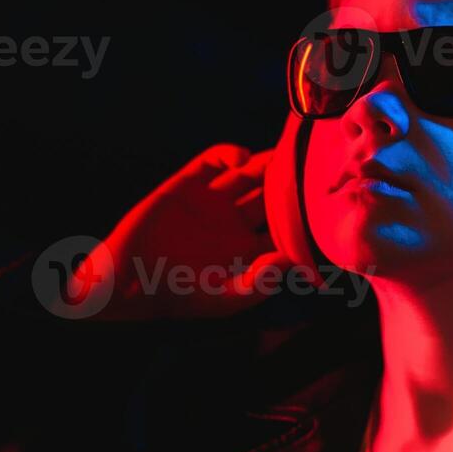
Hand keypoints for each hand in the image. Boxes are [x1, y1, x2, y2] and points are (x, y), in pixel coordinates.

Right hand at [63, 141, 296, 320]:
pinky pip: (213, 162)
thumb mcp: (225, 296)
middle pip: (271, 195)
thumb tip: (291, 260)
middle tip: (310, 166)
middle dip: (289, 182)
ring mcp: (212, 201)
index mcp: (249, 249)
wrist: (129, 281)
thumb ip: (260, 281)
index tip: (323, 202)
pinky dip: (229, 154)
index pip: (286, 226)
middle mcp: (234, 222)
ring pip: (248, 175)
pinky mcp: (187, 185)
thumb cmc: (180, 296)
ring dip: (265, 164)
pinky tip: (242, 157)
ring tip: (283, 154)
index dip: (303, 215)